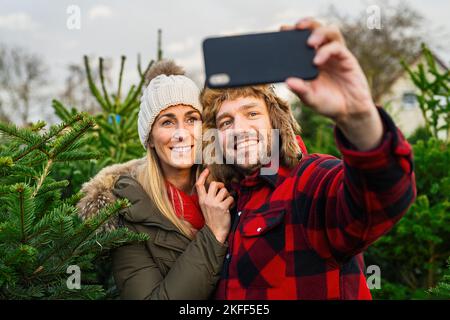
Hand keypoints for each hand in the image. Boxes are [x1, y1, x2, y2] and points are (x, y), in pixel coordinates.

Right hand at [195, 168, 232, 243]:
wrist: (214, 232)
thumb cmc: (212, 218)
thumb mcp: (205, 206)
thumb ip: (208, 197)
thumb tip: (217, 186)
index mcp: (201, 200)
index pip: (199, 184)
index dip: (203, 175)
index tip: (207, 169)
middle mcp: (207, 200)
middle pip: (214, 184)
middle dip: (220, 185)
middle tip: (222, 190)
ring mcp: (214, 204)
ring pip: (224, 190)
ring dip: (227, 195)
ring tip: (226, 203)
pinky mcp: (222, 207)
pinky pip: (230, 198)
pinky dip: (232, 202)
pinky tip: (230, 207)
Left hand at [281, 18, 383, 150]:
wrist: (349, 111)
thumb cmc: (327, 103)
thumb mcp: (310, 99)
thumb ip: (300, 90)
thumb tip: (288, 81)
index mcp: (309, 60)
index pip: (301, 39)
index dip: (293, 32)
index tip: (282, 29)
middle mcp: (322, 53)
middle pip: (315, 29)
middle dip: (306, 24)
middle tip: (296, 27)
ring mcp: (335, 55)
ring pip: (329, 31)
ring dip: (318, 33)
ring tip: (309, 43)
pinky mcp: (346, 59)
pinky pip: (337, 47)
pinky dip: (326, 51)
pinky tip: (317, 61)